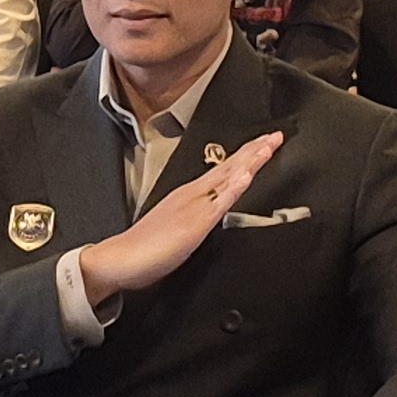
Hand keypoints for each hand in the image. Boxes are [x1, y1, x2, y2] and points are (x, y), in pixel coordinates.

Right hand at [76, 132, 282, 296]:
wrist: (121, 260)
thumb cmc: (145, 248)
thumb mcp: (177, 227)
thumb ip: (194, 217)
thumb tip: (209, 214)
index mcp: (189, 195)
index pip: (223, 170)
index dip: (245, 156)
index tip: (264, 144)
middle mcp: (193, 194)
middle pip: (229, 167)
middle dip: (254, 151)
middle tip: (275, 136)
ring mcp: (194, 206)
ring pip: (227, 178)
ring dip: (249, 161)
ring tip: (267, 147)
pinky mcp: (195, 223)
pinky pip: (219, 202)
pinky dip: (233, 186)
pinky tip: (246, 175)